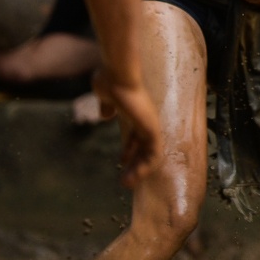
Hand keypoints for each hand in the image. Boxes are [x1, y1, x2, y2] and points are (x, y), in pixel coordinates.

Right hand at [93, 69, 163, 187]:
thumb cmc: (110, 81)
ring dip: (140, 170)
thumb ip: (106, 106)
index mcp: (134, 113)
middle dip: (135, 164)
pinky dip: (146, 167)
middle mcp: (145, 120)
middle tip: (125, 180)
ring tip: (127, 184)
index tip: (122, 162)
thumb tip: (105, 115)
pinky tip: (135, 177)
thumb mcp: (105, 96)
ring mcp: (150, 124)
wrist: (118, 75)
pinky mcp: (152, 129)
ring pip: (151, 153)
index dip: (130, 150)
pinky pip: (154, 153)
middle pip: (144, 147)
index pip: (136, 136)